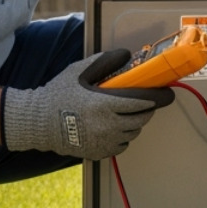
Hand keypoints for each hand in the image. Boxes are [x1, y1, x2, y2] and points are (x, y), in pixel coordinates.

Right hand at [1, 51, 174, 160]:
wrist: (38, 123)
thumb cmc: (58, 95)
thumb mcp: (78, 71)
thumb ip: (105, 62)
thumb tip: (127, 55)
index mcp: (104, 103)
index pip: (143, 101)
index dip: (159, 97)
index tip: (168, 93)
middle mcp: (107, 126)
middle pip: (142, 118)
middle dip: (147, 109)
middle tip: (143, 101)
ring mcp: (104, 142)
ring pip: (133, 132)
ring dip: (134, 122)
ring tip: (122, 113)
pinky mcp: (99, 153)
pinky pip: (122, 145)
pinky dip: (122, 136)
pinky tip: (110, 127)